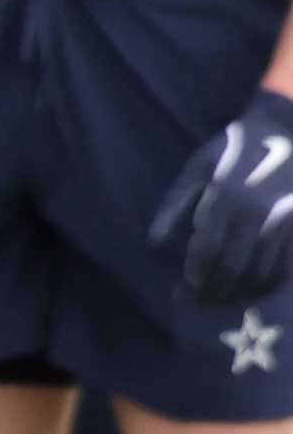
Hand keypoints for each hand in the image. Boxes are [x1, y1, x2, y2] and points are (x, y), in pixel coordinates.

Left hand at [153, 88, 292, 306]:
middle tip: (196, 302)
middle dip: (213, 292)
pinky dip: (266, 288)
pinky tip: (248, 292)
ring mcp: (284, 224)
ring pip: (261, 274)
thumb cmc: (235, 148)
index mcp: (228, 197)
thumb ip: (175, 203)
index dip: (196, 274)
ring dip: (239, 295)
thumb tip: (155, 242)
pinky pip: (285, 270)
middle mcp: (258, 214)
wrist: (288, 131)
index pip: (209, 248)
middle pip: (235, 268)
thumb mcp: (199, 165)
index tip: (184, 288)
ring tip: (218, 301)